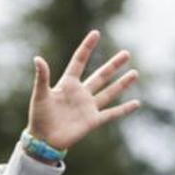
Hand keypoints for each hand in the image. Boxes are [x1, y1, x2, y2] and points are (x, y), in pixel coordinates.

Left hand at [27, 30, 140, 149]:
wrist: (43, 141)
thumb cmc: (39, 117)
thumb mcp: (40, 95)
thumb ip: (42, 77)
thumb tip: (37, 58)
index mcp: (68, 84)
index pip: (79, 61)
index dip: (87, 47)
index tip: (96, 33)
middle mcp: (81, 93)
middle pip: (101, 75)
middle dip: (114, 64)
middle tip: (126, 53)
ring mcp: (89, 107)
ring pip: (109, 92)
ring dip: (122, 83)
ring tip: (135, 73)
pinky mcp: (93, 120)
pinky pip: (112, 114)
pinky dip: (124, 109)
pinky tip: (136, 103)